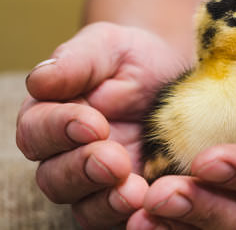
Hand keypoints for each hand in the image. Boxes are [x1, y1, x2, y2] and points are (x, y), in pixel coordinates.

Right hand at [16, 22, 185, 228]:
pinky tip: (149, 204)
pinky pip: (121, 216)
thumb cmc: (132, 59)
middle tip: (113, 160)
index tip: (93, 122)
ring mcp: (99, 180)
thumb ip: (76, 62)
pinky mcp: (129, 193)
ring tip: (132, 191)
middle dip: (82, 170)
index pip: (38, 131)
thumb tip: (40, 80)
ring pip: (84, 205)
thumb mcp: (107, 48)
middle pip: (55, 177)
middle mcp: (68, 154)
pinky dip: (131, 216)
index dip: (60, 130)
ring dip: (105, 201)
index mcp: (53, 116)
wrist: (171, 76)